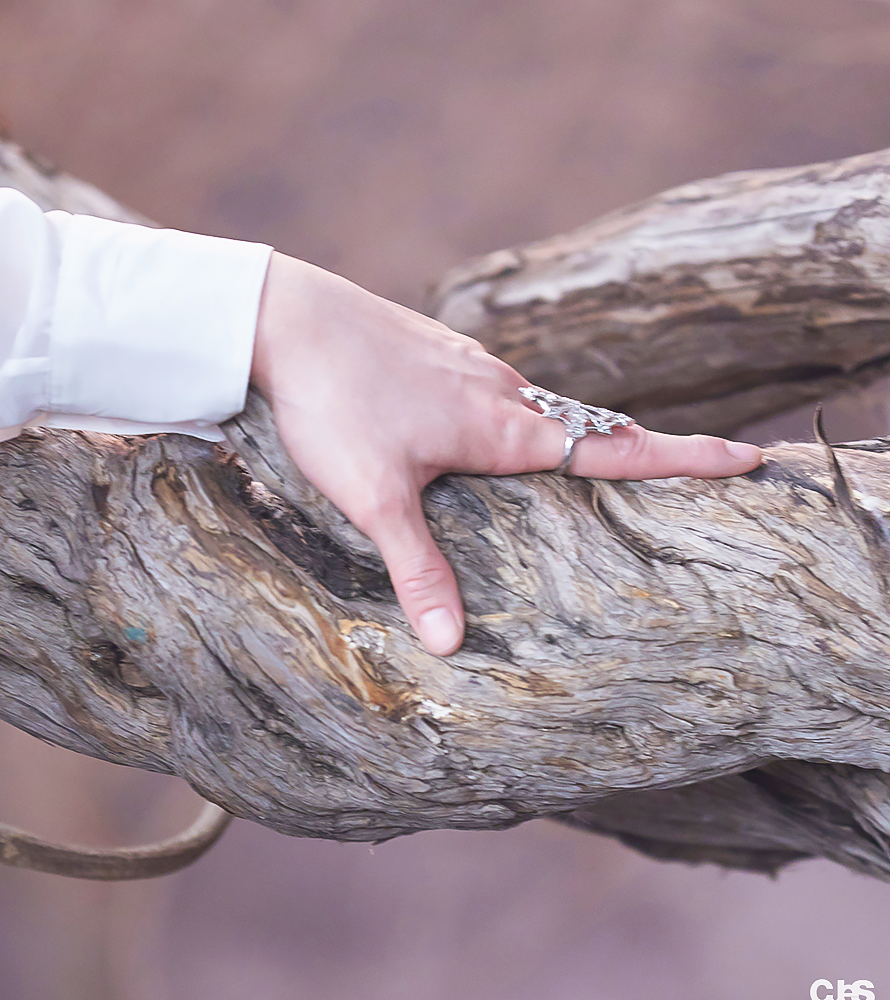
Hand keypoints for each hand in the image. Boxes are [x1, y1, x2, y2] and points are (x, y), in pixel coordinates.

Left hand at [249, 253, 762, 656]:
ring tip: (590, 468)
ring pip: (540, 407)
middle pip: (590, 427)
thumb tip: (449, 642)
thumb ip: (417, 566)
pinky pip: (497, 390)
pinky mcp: (436, 352)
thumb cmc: (334, 404)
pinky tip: (487, 434)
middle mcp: (503, 391)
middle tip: (686, 472)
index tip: (751, 457)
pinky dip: (518, 416)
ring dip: (573, 434)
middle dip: (639, 452)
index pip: (619, 448)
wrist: (288, 317)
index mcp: (506, 428)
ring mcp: (468, 365)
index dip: (687, 458)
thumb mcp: (373, 496)